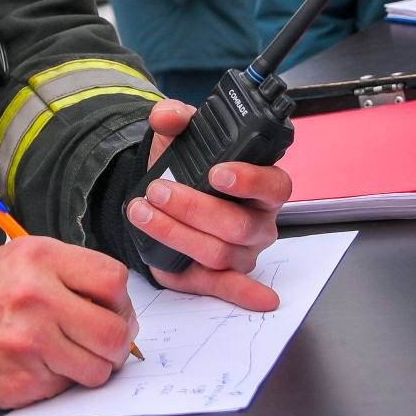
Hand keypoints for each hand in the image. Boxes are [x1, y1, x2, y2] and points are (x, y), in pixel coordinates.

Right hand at [0, 236, 138, 409]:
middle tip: (109, 340)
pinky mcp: (23, 379)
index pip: (113, 280)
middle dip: (119, 341)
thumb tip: (118, 303)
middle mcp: (37, 301)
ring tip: (78, 353)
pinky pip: (67, 387)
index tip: (115, 308)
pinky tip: (46, 362)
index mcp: (42, 260)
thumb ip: (75, 270)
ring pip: (97, 369)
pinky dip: (64, 378)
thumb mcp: (28, 255)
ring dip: (96, 365)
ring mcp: (29, 344)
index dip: (122, 300)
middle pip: (113, 332)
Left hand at [130, 100, 292, 309]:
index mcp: (260, 184)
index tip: (217, 172)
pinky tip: (257, 300)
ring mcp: (242, 251)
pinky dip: (244, 295)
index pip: (272, 184)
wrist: (162, 195)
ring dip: (176, 233)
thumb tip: (169, 115)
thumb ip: (174, 118)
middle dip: (194, 207)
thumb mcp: (178, 138)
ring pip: (218, 252)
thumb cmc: (184, 168)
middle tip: (158, 190)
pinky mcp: (219, 275)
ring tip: (143, 212)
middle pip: (237, 224)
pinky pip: (232, 287)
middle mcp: (257, 220)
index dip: (250, 179)